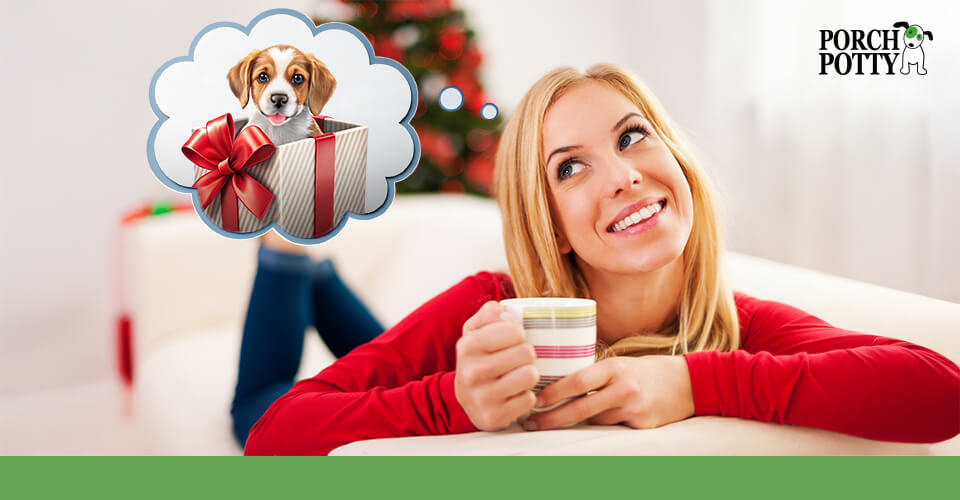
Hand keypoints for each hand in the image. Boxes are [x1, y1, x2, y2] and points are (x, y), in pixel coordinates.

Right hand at [454, 301, 539, 431]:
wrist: (464, 399)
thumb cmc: (478, 358)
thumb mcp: (476, 330)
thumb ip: (490, 312)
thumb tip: (509, 315)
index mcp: (468, 345)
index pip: (515, 330)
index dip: (520, 334)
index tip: (513, 341)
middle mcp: (472, 371)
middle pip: (527, 352)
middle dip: (527, 355)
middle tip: (518, 360)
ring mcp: (482, 397)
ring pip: (530, 376)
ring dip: (530, 375)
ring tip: (519, 376)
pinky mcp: (494, 417)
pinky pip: (529, 400)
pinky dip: (526, 396)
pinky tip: (515, 394)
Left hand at [525, 355, 694, 430]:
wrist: (687, 383)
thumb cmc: (645, 371)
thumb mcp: (620, 364)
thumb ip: (594, 375)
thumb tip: (557, 386)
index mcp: (614, 367)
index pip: (578, 381)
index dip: (554, 393)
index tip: (535, 400)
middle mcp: (623, 387)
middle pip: (580, 408)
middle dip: (553, 418)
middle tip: (532, 424)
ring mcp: (633, 408)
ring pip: (594, 420)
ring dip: (577, 421)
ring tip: (555, 422)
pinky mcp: (641, 425)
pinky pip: (611, 428)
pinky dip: (602, 425)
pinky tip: (598, 423)